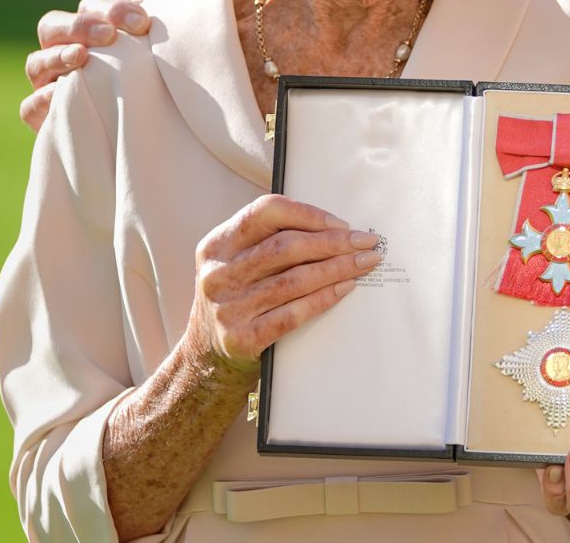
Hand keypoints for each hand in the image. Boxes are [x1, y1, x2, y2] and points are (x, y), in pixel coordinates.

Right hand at [20, 0, 149, 129]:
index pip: (91, 6)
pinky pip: (30, 107)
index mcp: (92, 31)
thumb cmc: (160, 86)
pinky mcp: (44, 119)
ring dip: (56, 56)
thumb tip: (179, 10)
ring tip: (81, 56)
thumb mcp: (160, 58)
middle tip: (107, 35)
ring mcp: (49, 85)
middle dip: (79, 26)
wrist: (151, 137)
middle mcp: (64, 53)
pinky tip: (59, 94)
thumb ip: (158, 35)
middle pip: (52, 26)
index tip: (142, 22)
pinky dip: (42, 100)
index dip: (112, 9)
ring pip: (35, 63)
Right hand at [184, 196, 381, 369]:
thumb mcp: (236, 262)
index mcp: (216, 245)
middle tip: (365, 242)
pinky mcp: (242, 338)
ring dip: (337, 268)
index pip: (265, 212)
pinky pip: (293, 313)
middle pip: (286, 247)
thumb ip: (268, 241)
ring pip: (295, 280)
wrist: (204, 356)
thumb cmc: (235, 298)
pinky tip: (345, 288)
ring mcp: (229, 307)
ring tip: (364, 263)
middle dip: (333, 243)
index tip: (341, 224)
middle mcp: (218, 274)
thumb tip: (333, 228)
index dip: (308, 214)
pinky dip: (324, 298)